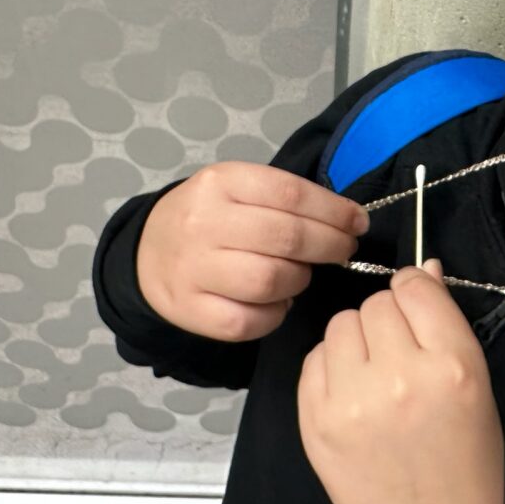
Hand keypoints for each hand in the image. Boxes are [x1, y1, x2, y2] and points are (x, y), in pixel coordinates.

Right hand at [137, 162, 367, 340]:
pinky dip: (275, 314)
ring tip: (300, 274)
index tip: (358, 223)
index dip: (334, 211)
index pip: (291, 194)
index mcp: (222, 182)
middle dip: (330, 246)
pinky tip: (277, 301)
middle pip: (287, 238)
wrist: (146, 251)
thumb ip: (285, 199)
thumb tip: (346, 220)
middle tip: (344, 250)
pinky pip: (248, 321)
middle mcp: (204, 223)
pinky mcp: (190, 310)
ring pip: (270, 281)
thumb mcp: (239, 188)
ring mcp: (193, 269)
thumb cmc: (210, 216)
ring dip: (300, 279)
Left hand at [298, 262, 504, 503]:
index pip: (415, 288)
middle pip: (375, 304)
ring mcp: (351, 401)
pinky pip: (314, 358)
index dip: (415, 291)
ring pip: (340, 324)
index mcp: (451, 366)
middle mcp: (399, 377)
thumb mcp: (478, 387)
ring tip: (374, 373)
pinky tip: (352, 392)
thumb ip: (448, 325)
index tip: (416, 306)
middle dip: (387, 320)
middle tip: (399, 351)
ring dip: (357, 339)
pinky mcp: (315, 422)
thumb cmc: (465, 461)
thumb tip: (423, 270)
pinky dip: (331, 366)